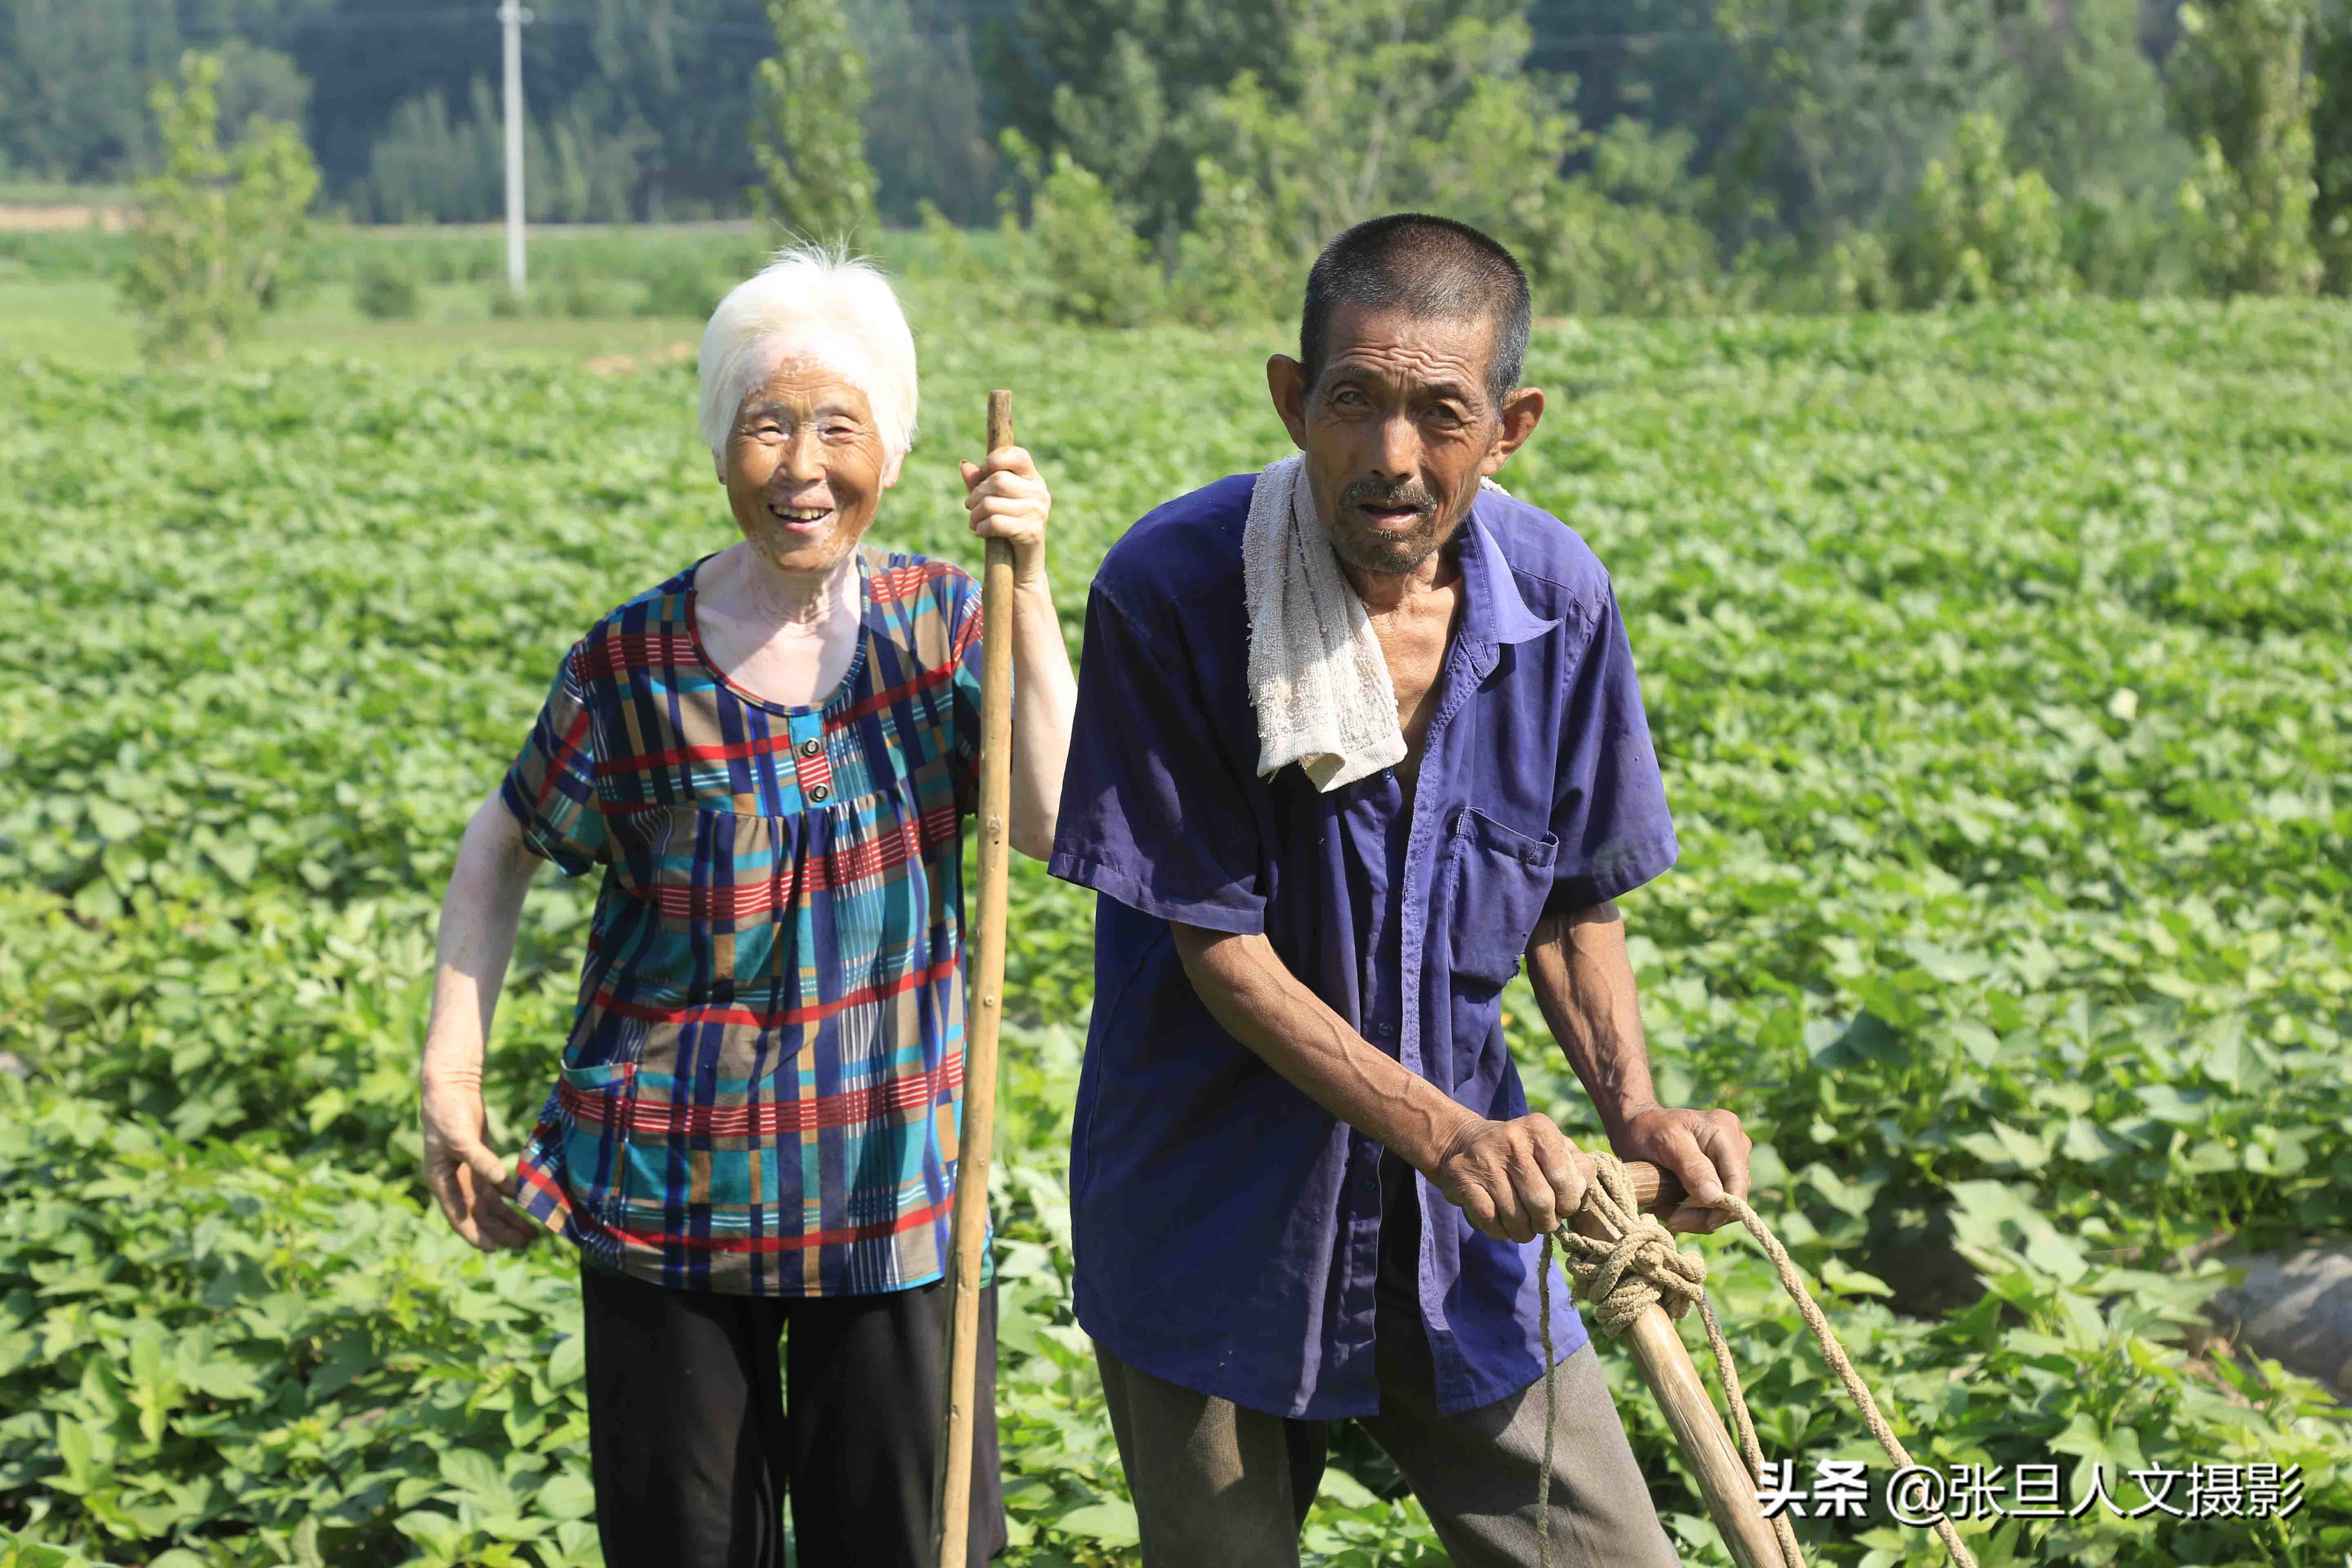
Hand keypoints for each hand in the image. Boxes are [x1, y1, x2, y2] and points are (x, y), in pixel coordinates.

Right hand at [421, 1072, 536, 1251]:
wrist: (451, 1087)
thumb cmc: (447, 1113)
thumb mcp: (460, 1138)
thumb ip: (480, 1161)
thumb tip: (500, 1183)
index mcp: (441, 1181)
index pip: (459, 1215)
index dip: (476, 1233)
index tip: (493, 1249)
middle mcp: (454, 1181)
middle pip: (480, 1213)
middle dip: (501, 1230)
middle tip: (525, 1243)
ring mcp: (469, 1171)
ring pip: (491, 1203)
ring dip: (509, 1217)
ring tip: (531, 1232)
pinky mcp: (482, 1159)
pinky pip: (498, 1184)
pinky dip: (511, 1194)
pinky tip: (526, 1202)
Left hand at [960, 446, 1050, 585]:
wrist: (1023, 564)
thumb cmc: (1007, 527)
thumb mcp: (993, 500)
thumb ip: (980, 482)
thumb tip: (964, 465)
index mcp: (1033, 479)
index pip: (1017, 455)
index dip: (993, 460)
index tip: (983, 474)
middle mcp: (1040, 492)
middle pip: (997, 480)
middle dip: (976, 494)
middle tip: (970, 506)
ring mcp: (1038, 512)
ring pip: (991, 503)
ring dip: (974, 515)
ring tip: (973, 522)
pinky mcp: (1032, 531)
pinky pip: (995, 523)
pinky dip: (981, 528)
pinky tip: (980, 532)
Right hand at [1430, 1112, 1591, 1243]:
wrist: (1471, 1144)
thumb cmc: (1527, 1155)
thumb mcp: (1557, 1151)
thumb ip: (1580, 1170)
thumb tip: (1579, 1195)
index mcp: (1539, 1128)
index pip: (1565, 1178)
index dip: (1569, 1202)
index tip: (1563, 1207)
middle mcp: (1511, 1137)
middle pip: (1540, 1201)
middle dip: (1547, 1222)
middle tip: (1544, 1222)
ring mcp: (1483, 1156)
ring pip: (1514, 1216)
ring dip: (1524, 1231)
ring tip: (1525, 1226)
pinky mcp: (1461, 1176)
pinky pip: (1489, 1220)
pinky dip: (1500, 1231)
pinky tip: (1503, 1224)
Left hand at [1612, 1105, 1751, 1233]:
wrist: (1636, 1128)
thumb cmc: (1647, 1129)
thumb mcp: (1665, 1142)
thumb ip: (1692, 1167)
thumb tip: (1715, 1197)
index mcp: (1725, 1130)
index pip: (1737, 1179)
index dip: (1723, 1207)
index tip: (1692, 1220)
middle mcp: (1736, 1144)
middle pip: (1734, 1196)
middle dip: (1704, 1214)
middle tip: (1671, 1220)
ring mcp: (1731, 1161)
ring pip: (1726, 1204)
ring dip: (1698, 1216)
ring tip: (1667, 1212)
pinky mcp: (1722, 1175)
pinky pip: (1717, 1204)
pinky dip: (1696, 1213)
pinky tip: (1673, 1208)